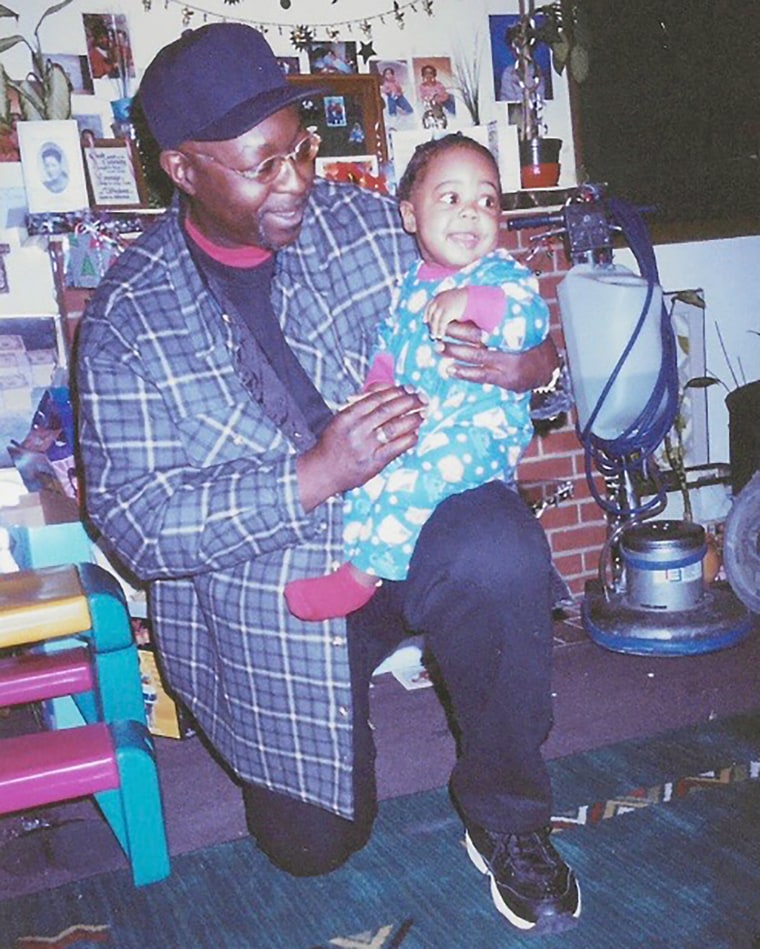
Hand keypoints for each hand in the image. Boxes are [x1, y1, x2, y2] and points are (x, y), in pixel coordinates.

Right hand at [297, 384, 424, 510]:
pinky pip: (396, 448)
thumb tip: (386, 393)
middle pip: (388, 410)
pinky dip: (408, 439)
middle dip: (408, 402)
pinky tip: (415, 434)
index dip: (395, 392)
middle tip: (422, 398)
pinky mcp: (374, 463)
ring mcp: (366, 447)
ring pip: (394, 428)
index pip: (376, 398)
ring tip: (422, 414)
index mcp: (347, 416)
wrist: (322, 471)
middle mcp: (356, 430)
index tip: (408, 389)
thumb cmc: (333, 444)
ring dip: (412, 419)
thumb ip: (359, 406)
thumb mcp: (340, 420)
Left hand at [424, 288, 467, 339]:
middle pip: (430, 314)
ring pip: (434, 320)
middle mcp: (439, 300)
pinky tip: (440, 337)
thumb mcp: (455, 302)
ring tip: (434, 338)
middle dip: (430, 324)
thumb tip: (448, 315)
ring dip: (433, 330)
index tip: (424, 321)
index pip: (430, 306)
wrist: (474, 297)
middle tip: (430, 333)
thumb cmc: (467, 300)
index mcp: (440, 296)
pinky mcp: (447, 312)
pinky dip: (440, 331)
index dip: (426, 314)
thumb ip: (450, 308)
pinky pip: (441, 323)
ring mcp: (442, 305)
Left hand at [437, 323, 559, 392]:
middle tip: (437, 330)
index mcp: (509, 328)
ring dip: (455, 352)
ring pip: (475, 356)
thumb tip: (482, 299)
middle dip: (455, 333)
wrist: (548, 368)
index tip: (449, 314)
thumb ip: (503, 317)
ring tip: (439, 347)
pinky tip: (450, 370)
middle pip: (476, 337)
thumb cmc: (530, 344)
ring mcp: (504, 362)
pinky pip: (481, 375)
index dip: (465, 318)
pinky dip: (465, 373)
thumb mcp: (522, 326)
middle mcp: (506, 344)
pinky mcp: (503, 379)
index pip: (483, 321)